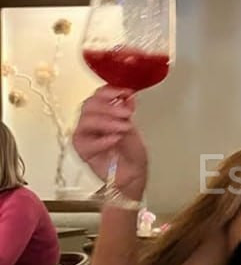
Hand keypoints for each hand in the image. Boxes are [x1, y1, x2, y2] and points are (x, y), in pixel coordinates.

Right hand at [73, 86, 147, 200]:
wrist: (133, 173)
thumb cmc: (131, 151)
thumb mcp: (132, 126)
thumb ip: (127, 111)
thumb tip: (128, 95)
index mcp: (100, 112)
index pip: (98, 96)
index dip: (110, 91)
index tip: (125, 93)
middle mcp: (89, 121)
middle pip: (89, 105)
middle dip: (110, 107)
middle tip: (127, 114)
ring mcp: (84, 135)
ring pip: (87, 121)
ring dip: (108, 122)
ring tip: (125, 127)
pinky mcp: (82, 150)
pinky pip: (88, 142)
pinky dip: (103, 139)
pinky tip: (116, 139)